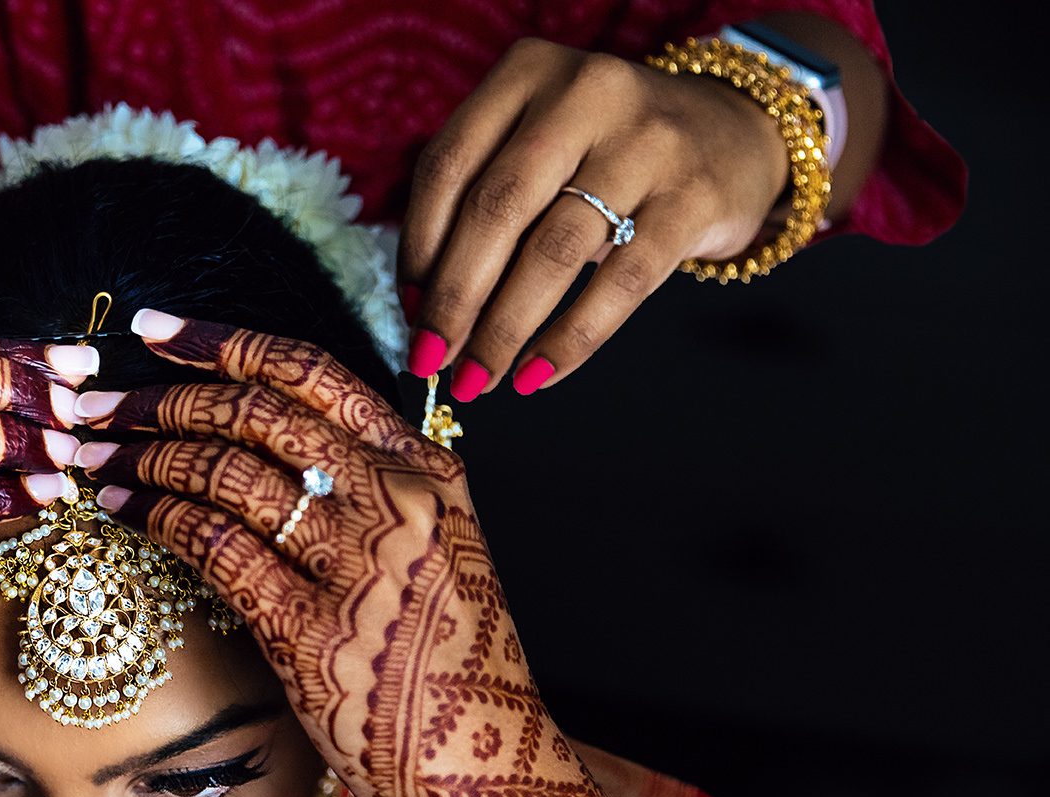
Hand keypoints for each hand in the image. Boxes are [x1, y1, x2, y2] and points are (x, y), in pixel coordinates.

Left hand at [81, 312, 660, 796]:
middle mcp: (397, 504)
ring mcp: (357, 565)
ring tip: (93, 458)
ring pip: (229, 472)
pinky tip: (121, 511)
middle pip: (258, 414)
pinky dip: (156, 516)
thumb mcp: (436, 556)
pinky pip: (215, 547)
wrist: (490, 767)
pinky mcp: (314, 630)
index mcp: (426, 473)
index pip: (313, 375)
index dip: (222, 343)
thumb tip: (278, 444)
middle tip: (98, 403)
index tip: (152, 330)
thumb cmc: (449, 669)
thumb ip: (376, 492)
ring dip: (144, 455)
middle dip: (162, 398)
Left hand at [400, 37, 790, 396]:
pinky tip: (536, 375)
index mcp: (527, 72)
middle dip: (454, 299)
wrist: (732, 133)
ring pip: (554, 251)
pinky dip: (570, 339)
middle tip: (431, 359)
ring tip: (477, 379)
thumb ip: (482, 201)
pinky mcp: (693, 197)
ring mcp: (647, 142)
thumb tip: (424, 310)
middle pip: (496, 209)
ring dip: (504, 329)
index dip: (419, 249)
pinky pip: (621, 283)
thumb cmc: (603, 154)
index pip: (447, 167)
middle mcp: (586, 93)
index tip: (409, 312)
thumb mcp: (539, 146)